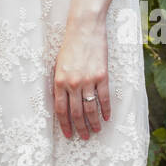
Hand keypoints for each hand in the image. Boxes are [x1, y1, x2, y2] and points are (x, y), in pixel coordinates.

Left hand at [53, 17, 109, 138]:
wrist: (84, 28)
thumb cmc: (70, 45)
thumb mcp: (58, 64)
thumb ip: (59, 83)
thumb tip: (62, 102)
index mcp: (59, 81)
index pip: (61, 110)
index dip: (64, 125)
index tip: (68, 134)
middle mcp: (72, 83)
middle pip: (76, 113)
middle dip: (80, 128)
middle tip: (84, 137)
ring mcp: (88, 80)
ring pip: (90, 109)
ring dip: (94, 123)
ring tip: (96, 131)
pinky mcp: (102, 76)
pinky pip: (104, 98)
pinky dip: (106, 110)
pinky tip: (107, 117)